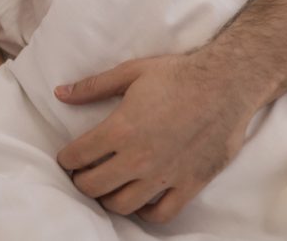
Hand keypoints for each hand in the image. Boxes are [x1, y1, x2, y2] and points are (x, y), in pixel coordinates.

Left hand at [54, 51, 257, 223]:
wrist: (226, 83)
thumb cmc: (178, 74)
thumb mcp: (131, 72)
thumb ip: (93, 86)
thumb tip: (60, 93)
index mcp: (120, 130)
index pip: (77, 157)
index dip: (66, 159)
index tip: (68, 158)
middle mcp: (139, 158)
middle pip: (93, 186)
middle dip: (81, 181)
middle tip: (84, 173)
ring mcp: (164, 175)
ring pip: (122, 205)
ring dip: (108, 198)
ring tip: (109, 186)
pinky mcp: (189, 184)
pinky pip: (161, 214)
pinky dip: (145, 213)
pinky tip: (140, 201)